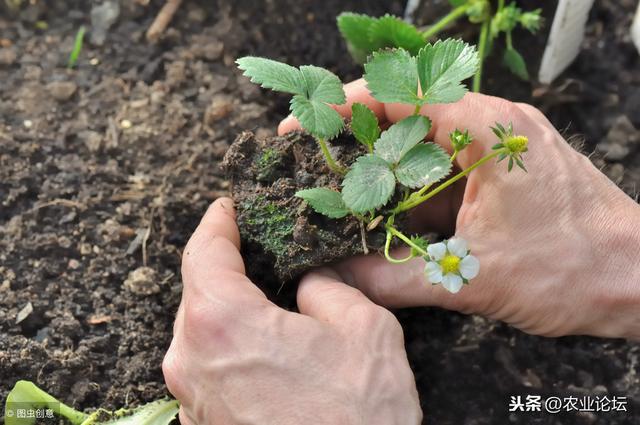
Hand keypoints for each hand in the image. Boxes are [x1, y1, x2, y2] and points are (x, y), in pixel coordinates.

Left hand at [163, 198, 421, 424]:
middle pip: (199, 291)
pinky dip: (232, 346)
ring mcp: (192, 399)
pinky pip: (210, 367)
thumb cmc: (358, 416)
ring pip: (202, 332)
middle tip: (259, 248)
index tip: (228, 208)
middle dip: (226, 265)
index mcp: (222, 322)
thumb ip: (328, 287)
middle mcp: (192, 359)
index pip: (204, 251)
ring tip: (268, 298)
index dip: (217, 222)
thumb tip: (309, 281)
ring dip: (230, 308)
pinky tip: (267, 348)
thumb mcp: (363, 328)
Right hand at [279, 80, 639, 339]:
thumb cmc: (574, 268)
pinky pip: (444, 174)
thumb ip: (395, 277)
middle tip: (314, 168)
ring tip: (343, 199)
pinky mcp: (501, 176)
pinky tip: (388, 220)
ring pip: (424, 150)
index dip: (342, 108)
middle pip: (406, 119)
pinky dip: (412, 194)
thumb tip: (336, 278)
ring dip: (385, 174)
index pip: (399, 96)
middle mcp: (491, 127)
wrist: (639, 283)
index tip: (302, 126)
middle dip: (357, 143)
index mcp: (485, 129)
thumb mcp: (473, 275)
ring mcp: (498, 150)